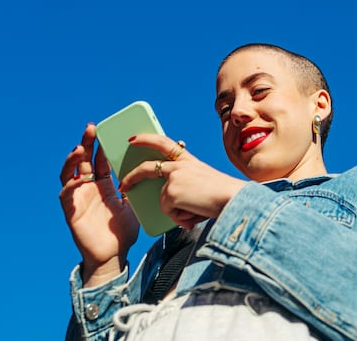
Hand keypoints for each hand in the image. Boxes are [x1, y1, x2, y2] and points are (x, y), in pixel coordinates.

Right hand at [59, 124, 139, 283]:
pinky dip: (70, 185)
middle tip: (91, 128)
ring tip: (80, 147)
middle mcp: (89, 188)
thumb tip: (157, 168)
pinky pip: (66, 195)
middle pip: (84, 161)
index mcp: (104, 185)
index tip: (106, 129)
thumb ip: (138, 186)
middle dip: (86, 143)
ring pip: (69, 173)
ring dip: (73, 159)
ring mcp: (78, 198)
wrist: (114, 256)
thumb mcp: (134, 204)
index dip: (102, 145)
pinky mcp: (71, 211)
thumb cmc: (123, 232)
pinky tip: (78, 178)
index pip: (100, 160)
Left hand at [119, 134, 246, 228]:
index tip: (132, 139)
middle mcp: (179, 165)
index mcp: (189, 160)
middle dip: (132, 176)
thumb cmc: (223, 196)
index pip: (164, 143)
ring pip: (163, 201)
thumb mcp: (202, 185)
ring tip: (196, 211)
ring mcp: (174, 177)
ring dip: (178, 211)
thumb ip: (184, 188)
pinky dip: (180, 218)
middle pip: (148, 167)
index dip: (147, 139)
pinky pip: (168, 211)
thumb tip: (170, 205)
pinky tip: (193, 214)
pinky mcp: (171, 192)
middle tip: (124, 185)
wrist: (232, 199)